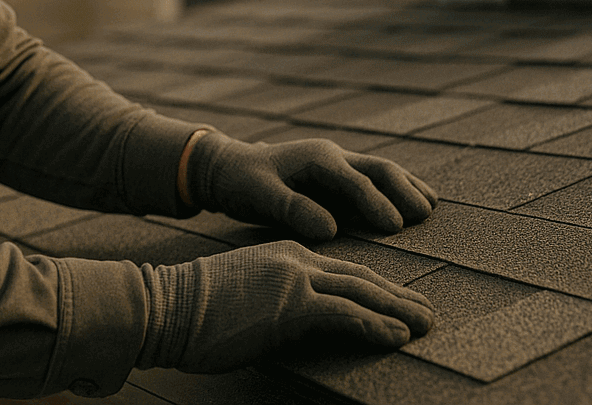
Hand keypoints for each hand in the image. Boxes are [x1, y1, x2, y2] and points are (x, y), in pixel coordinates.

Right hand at [136, 241, 433, 373]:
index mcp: (286, 254)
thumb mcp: (246, 298)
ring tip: (424, 325)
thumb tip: (293, 326)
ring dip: (398, 309)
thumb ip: (276, 304)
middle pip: (361, 275)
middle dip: (397, 296)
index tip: (398, 303)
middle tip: (426, 313)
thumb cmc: (195, 311)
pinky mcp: (292, 302)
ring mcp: (295, 277)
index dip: (375, 287)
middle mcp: (297, 259)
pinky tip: (397, 336)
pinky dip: (376, 324)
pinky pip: (347, 312)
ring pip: (362, 290)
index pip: (343, 270)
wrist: (165, 306)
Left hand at [187, 133, 436, 240]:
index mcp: (316, 158)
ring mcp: (336, 164)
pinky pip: (371, 180)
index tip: (395, 227)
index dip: (376, 204)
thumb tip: (330, 229)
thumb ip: (293, 210)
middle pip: (378, 169)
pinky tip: (410, 201)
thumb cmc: (241, 182)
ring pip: (380, 171)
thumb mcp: (259, 196)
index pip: (355, 181)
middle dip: (403, 190)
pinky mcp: (336, 177)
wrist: (226, 167)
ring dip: (406, 186)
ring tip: (430, 206)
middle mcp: (332, 156)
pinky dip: (394, 188)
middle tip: (424, 215)